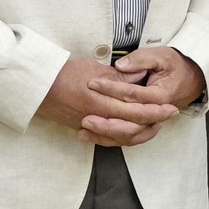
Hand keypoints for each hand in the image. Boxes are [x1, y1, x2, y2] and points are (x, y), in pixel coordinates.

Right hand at [37, 58, 178, 147]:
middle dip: (154, 121)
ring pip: (122, 137)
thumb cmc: (63, 73)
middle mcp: (99, 118)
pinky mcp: (84, 128)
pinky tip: (129, 133)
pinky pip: (107, 139)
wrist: (37, 86)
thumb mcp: (94, 69)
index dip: (156, 111)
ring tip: (153, 125)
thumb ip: (118, 77)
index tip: (170, 107)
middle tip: (168, 116)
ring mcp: (91, 126)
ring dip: (140, 132)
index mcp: (102, 102)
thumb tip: (139, 78)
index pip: (136, 111)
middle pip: (133, 126)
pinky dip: (122, 137)